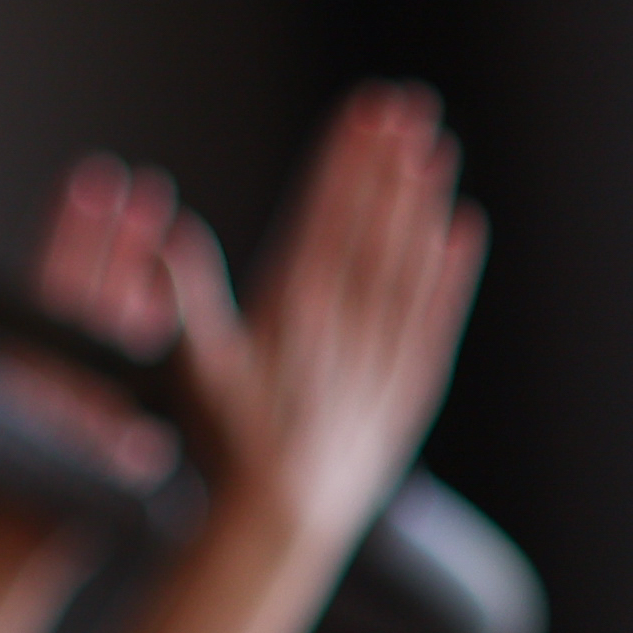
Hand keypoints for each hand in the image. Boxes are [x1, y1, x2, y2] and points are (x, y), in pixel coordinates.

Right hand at [158, 86, 490, 556]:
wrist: (279, 526)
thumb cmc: (224, 447)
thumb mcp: (190, 371)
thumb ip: (184, 300)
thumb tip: (168, 236)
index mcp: (295, 312)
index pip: (326, 217)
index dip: (347, 160)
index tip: (365, 110)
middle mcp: (348, 330)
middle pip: (375, 229)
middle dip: (390, 163)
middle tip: (408, 105)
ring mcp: (383, 359)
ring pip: (411, 267)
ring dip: (425, 204)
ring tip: (437, 149)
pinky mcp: (407, 390)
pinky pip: (435, 320)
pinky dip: (452, 274)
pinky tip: (464, 230)